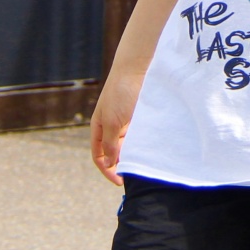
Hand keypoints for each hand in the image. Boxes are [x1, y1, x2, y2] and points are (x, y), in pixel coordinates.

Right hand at [90, 65, 143, 186]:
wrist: (137, 68)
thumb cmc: (120, 93)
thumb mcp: (113, 122)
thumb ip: (110, 144)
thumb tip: (109, 163)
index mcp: (99, 128)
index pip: (99, 156)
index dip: (107, 170)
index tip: (120, 181)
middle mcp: (111, 126)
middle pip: (114, 153)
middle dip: (122, 164)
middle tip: (135, 174)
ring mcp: (126, 121)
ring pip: (128, 145)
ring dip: (134, 154)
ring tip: (144, 163)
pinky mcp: (139, 116)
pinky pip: (140, 135)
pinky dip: (143, 144)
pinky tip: (150, 149)